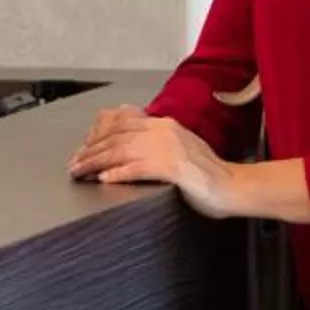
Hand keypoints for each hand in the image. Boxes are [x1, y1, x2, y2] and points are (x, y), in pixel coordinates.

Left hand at [70, 107, 240, 218]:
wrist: (235, 186)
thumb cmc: (209, 174)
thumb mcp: (180, 148)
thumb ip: (157, 144)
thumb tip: (129, 150)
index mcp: (165, 125)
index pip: (121, 123)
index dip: (97, 135)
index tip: (83, 148)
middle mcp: (164, 131)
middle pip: (116, 136)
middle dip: (90, 150)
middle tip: (74, 163)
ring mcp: (169, 148)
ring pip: (121, 151)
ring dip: (96, 162)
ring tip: (80, 171)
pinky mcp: (174, 168)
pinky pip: (138, 168)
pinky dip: (117, 173)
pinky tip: (104, 179)